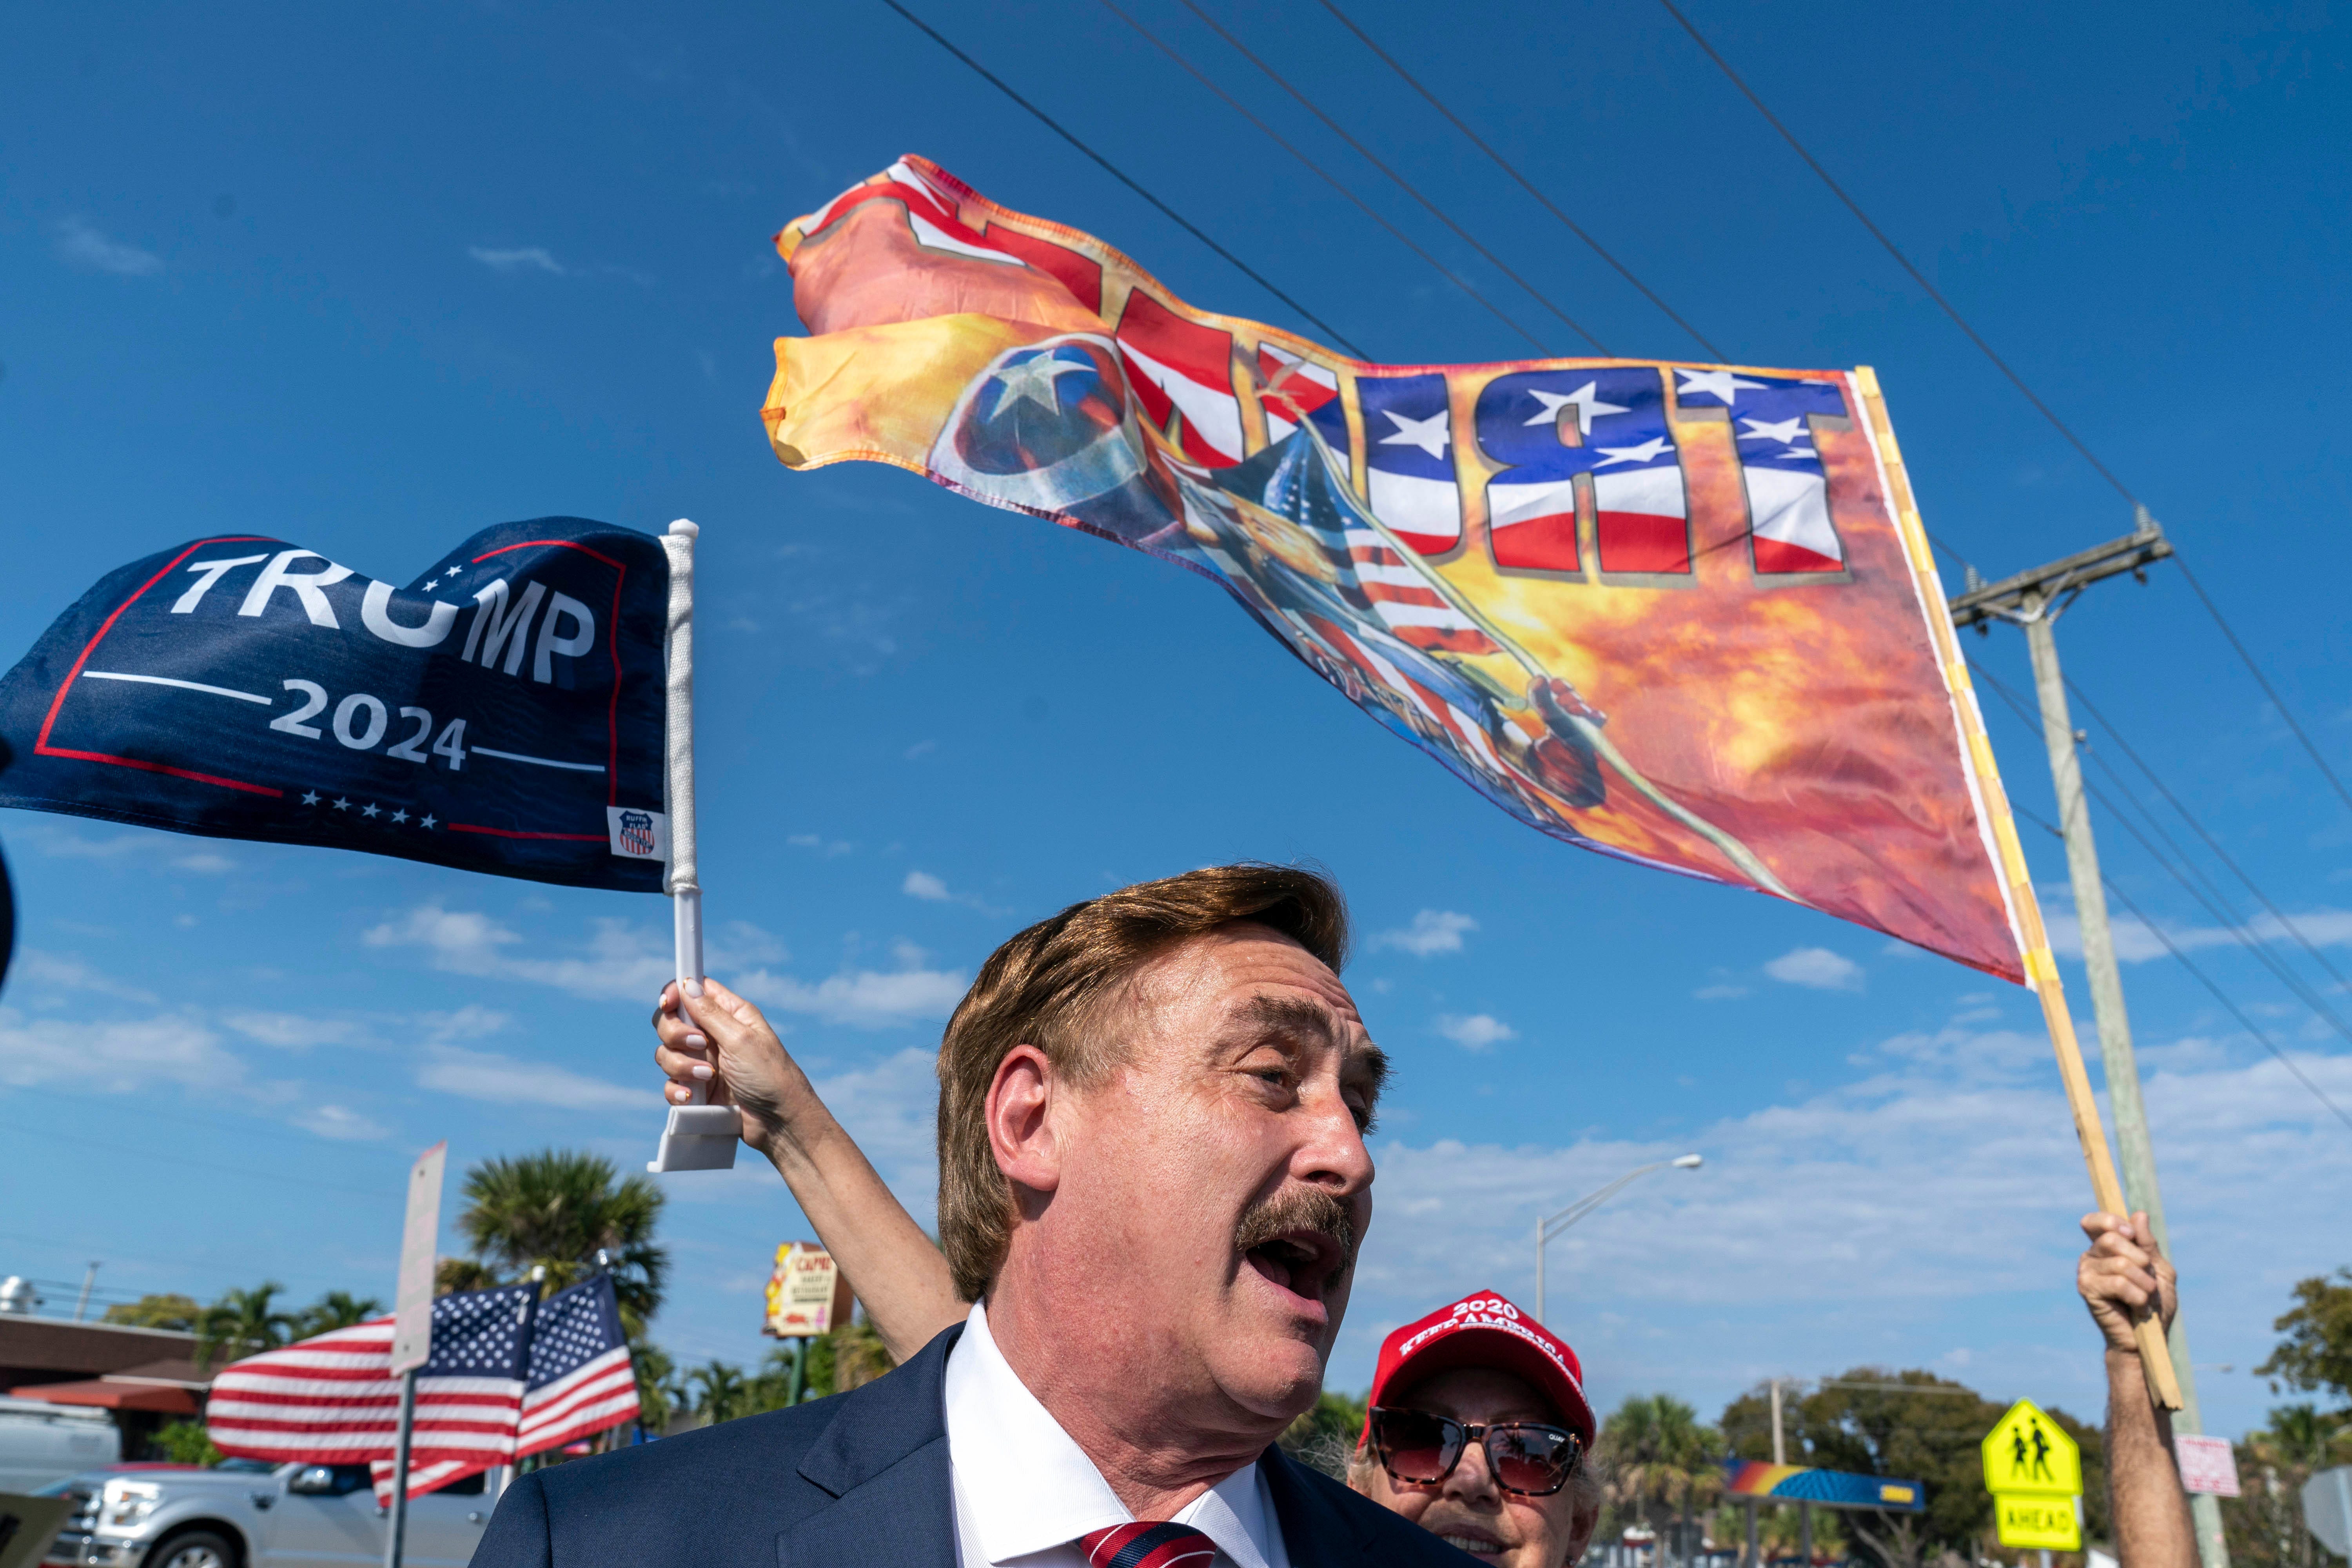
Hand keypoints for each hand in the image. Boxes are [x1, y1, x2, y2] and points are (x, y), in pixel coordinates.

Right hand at [652, 978, 816, 1157]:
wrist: (779, 1122)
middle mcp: (713, 1035)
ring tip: (707, 1076)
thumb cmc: (770, 1076)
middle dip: (675, 1033)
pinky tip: (692, 1097)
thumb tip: (687, 985)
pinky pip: (671, 1083)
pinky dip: (676, 1089)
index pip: (693, 991)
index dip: (675, 993)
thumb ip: (711, 1013)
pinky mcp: (698, 1089)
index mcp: (730, 1014)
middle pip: (671, 1021)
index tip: (666, 1003)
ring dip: (680, 1064)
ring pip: (666, 1053)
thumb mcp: (741, 1040)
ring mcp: (703, 1062)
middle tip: (699, 1044)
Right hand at [2078, 1210, 2175, 1352]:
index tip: (2131, 1233)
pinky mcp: (2087, 1290)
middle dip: (2141, 1260)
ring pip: (2120, 1263)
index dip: (2111, 1221)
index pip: (2095, 1222)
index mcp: (2106, 1248)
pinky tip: (2138, 1308)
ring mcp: (2086, 1273)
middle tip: (2148, 1281)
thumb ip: (2148, 1245)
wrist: (2149, 1338)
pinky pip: (2118, 1283)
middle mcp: (2091, 1257)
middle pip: (2112, 1238)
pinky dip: (2138, 1297)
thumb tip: (2138, 1214)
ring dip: (2144, 1284)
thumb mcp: (2158, 1270)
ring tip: (2146, 1298)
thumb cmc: (2153, 1303)